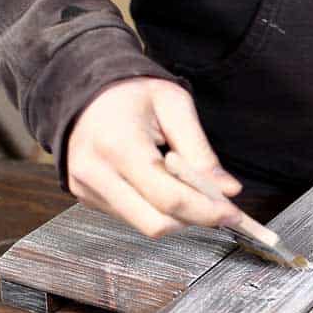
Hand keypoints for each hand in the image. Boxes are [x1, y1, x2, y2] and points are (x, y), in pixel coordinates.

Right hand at [66, 77, 242, 237]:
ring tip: (188, 188)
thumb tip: (227, 190)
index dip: (206, 211)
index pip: (169, 198)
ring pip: (144, 225)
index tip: (231, 213)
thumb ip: (201, 152)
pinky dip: (155, 209)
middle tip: (215, 204)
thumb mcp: (174, 105)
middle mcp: (96, 173)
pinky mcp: (86, 197)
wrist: (80, 88)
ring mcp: (87, 189)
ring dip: (176, 216)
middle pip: (156, 223)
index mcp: (119, 144)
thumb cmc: (129, 91)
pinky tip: (162, 185)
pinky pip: (130, 217)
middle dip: (193, 218)